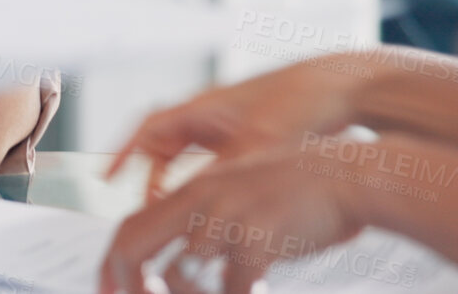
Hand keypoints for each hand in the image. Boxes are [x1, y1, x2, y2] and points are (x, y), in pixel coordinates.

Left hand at [99, 145, 365, 293]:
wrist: (349, 175)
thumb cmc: (299, 192)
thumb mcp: (239, 193)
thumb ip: (208, 219)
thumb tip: (184, 259)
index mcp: (192, 191)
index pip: (129, 227)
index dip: (111, 263)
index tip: (107, 291)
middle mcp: (200, 200)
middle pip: (133, 245)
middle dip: (125, 284)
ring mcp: (226, 218)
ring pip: (175, 273)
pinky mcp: (258, 239)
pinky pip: (230, 288)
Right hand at [106, 57, 366, 201]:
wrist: (343, 86)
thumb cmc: (300, 103)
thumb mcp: (258, 145)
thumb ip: (222, 172)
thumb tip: (194, 200)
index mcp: (201, 108)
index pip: (147, 131)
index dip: (123, 156)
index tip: (107, 179)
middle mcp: (209, 113)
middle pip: (162, 145)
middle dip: (150, 176)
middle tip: (147, 206)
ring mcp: (228, 122)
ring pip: (187, 154)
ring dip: (178, 178)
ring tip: (177, 207)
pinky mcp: (248, 132)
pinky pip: (211, 158)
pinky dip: (203, 177)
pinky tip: (215, 199)